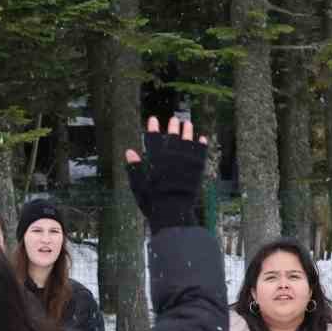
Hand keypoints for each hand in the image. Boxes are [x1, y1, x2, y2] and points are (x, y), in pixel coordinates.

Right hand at [124, 116, 207, 231]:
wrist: (173, 212)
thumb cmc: (153, 202)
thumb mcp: (138, 186)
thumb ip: (134, 168)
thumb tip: (129, 151)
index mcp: (156, 160)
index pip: (153, 139)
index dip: (153, 128)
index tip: (153, 119)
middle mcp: (171, 157)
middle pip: (172, 138)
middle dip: (172, 127)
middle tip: (173, 119)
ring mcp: (185, 162)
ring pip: (187, 142)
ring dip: (188, 132)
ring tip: (188, 123)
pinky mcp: (197, 169)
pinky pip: (200, 153)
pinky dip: (201, 145)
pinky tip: (202, 138)